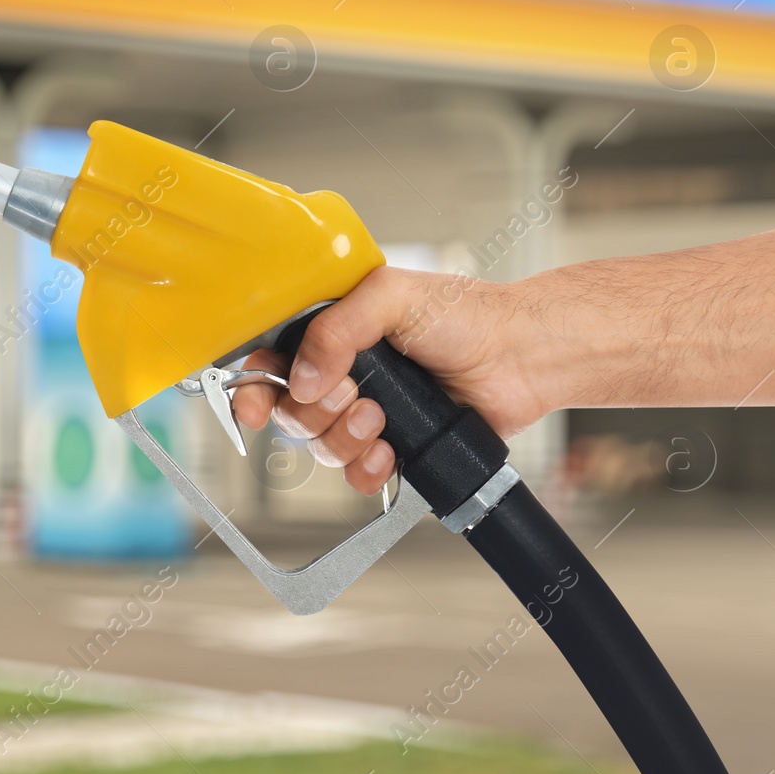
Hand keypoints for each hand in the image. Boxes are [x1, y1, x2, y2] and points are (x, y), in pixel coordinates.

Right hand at [231, 265, 554, 493]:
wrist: (520, 356)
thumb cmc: (464, 314)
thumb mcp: (390, 297)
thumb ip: (336, 329)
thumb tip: (301, 379)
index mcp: (331, 332)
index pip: (271, 363)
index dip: (254, 389)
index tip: (254, 407)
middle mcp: (342, 374)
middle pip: (290, 413)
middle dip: (315, 412)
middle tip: (353, 393)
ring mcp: (367, 412)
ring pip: (320, 447)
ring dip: (344, 438)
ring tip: (382, 417)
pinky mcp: (394, 447)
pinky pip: (357, 476)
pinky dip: (368, 469)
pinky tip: (390, 451)